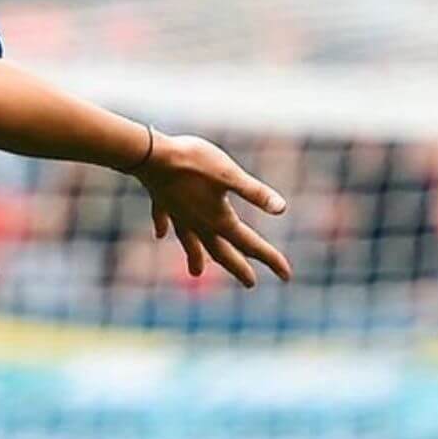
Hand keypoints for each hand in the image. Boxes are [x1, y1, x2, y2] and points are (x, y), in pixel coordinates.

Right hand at [135, 132, 290, 288]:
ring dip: (195, 258)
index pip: (249, 244)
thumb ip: (255, 192)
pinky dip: (163, 228)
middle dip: (238, 267)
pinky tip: (159, 234)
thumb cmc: (193, 162)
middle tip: (250, 283)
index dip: (270, 259)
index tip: (286, 275)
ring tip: (196, 274)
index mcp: (219, 219)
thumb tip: (282, 209)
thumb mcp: (230, 174)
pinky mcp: (162, 202)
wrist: (151, 155)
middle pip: (221, 252)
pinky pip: (165, 220)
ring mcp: (178, 215)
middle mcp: (199, 223)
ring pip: (190, 243)